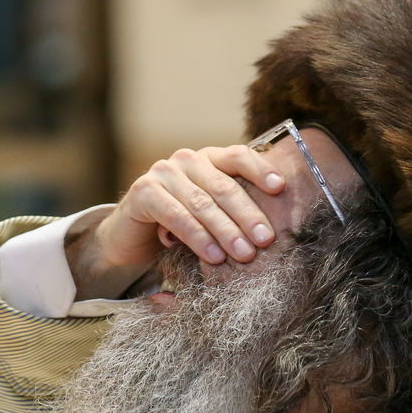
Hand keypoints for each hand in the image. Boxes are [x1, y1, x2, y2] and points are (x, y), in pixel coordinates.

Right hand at [69, 145, 284, 297]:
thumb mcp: (211, 215)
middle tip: (266, 239)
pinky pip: (177, 216)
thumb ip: (234, 211)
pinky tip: (214, 256)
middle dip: (248, 215)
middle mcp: (187, 160)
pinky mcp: (144, 192)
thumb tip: (272, 229)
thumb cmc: (180, 227)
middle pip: (224, 186)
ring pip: (202, 203)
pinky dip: (198, 238)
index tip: (280, 188)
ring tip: (244, 254)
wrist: (131, 237)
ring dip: (226, 231)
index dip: (260, 169)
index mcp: (209, 159)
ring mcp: (163, 173)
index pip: (239, 156)